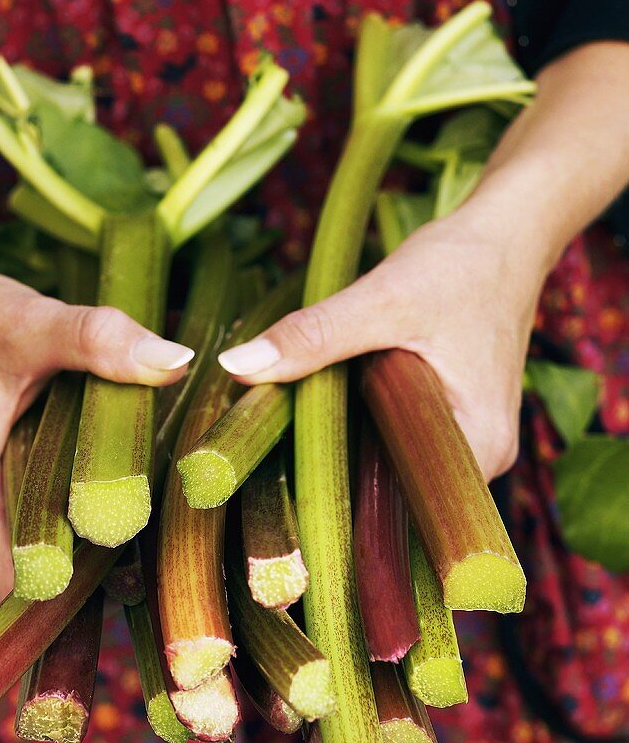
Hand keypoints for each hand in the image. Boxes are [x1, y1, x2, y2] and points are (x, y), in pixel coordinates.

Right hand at [0, 261, 192, 601]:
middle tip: (159, 555)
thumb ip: (101, 342)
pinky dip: (75, 517)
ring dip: (88, 546)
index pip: (17, 585)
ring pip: (38, 549)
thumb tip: (175, 361)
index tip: (133, 582)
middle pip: (35, 576)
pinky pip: (37, 522)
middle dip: (94, 574)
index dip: (72, 596)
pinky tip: (123, 499)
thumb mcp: (35, 324)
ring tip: (151, 530)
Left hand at [218, 207, 549, 482]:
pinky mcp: (455, 422)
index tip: (286, 487)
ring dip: (349, 450)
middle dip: (339, 474)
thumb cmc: (460, 265)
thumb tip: (236, 365)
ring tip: (297, 434)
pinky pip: (402, 442)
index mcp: (479, 449)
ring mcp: (470, 443)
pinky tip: (332, 411)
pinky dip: (367, 428)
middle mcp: (481, 460)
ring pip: (395, 466)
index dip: (342, 503)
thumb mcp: (382, 299)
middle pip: (397, 494)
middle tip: (278, 456)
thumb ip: (314, 336)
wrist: (506, 235)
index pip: (402, 506)